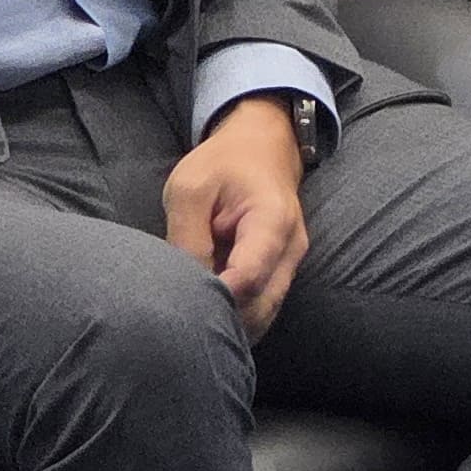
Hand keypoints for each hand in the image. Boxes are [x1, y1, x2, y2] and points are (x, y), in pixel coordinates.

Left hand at [164, 94, 308, 337]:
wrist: (261, 149)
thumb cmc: (223, 164)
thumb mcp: (190, 187)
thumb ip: (187, 237)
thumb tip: (186, 286)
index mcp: (273, 221)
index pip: (248, 277)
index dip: (215, 298)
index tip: (181, 303)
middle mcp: (291, 249)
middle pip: (259, 307)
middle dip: (221, 317)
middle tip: (179, 315)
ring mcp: (290, 265)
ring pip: (262, 315)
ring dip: (229, 321)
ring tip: (193, 313)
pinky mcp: (281, 274)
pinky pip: (261, 309)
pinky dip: (237, 316)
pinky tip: (210, 309)